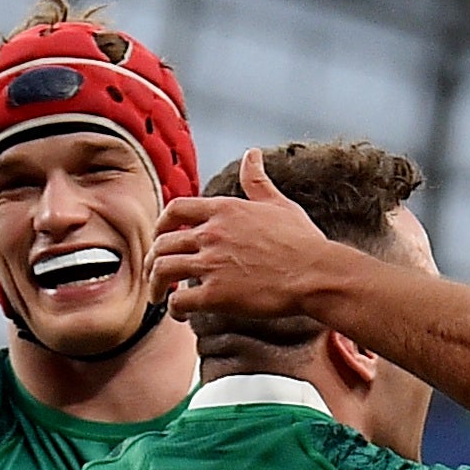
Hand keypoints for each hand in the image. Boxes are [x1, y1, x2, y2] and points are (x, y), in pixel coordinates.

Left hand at [150, 149, 335, 320]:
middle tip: (156, 273)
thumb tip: (252, 154)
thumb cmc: (303, 242)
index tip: (160, 237)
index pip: (176, 209)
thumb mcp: (279, 204)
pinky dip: (173, 309)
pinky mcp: (217, 294)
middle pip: (163, 242)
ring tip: (159, 296)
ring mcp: (212, 263)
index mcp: (224, 209)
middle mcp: (212, 233)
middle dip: (153, 259)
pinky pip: (179, 301)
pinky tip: (181, 315)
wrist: (316, 275)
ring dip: (156, 285)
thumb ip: (257, 181)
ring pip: (163, 270)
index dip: (161, 224)